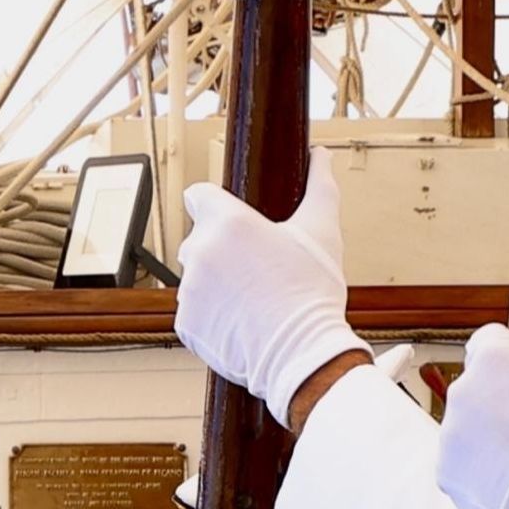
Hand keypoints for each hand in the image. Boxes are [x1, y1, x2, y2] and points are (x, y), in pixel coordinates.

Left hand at [172, 154, 360, 407]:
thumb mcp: (323, 231)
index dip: (213, 203)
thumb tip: (321, 154)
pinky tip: (242, 321)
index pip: (197, 195)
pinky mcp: (185, 324)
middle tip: (257, 267)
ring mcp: (188, 291)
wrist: (303, 354)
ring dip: (217, 283)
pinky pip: (194, 310)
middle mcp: (199, 253)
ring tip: (254, 298)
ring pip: (197, 276)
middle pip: (199, 239)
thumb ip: (320, 185)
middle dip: (221, 248)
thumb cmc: (313, 290)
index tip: (232, 218)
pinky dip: (212, 315)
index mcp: (227, 223)